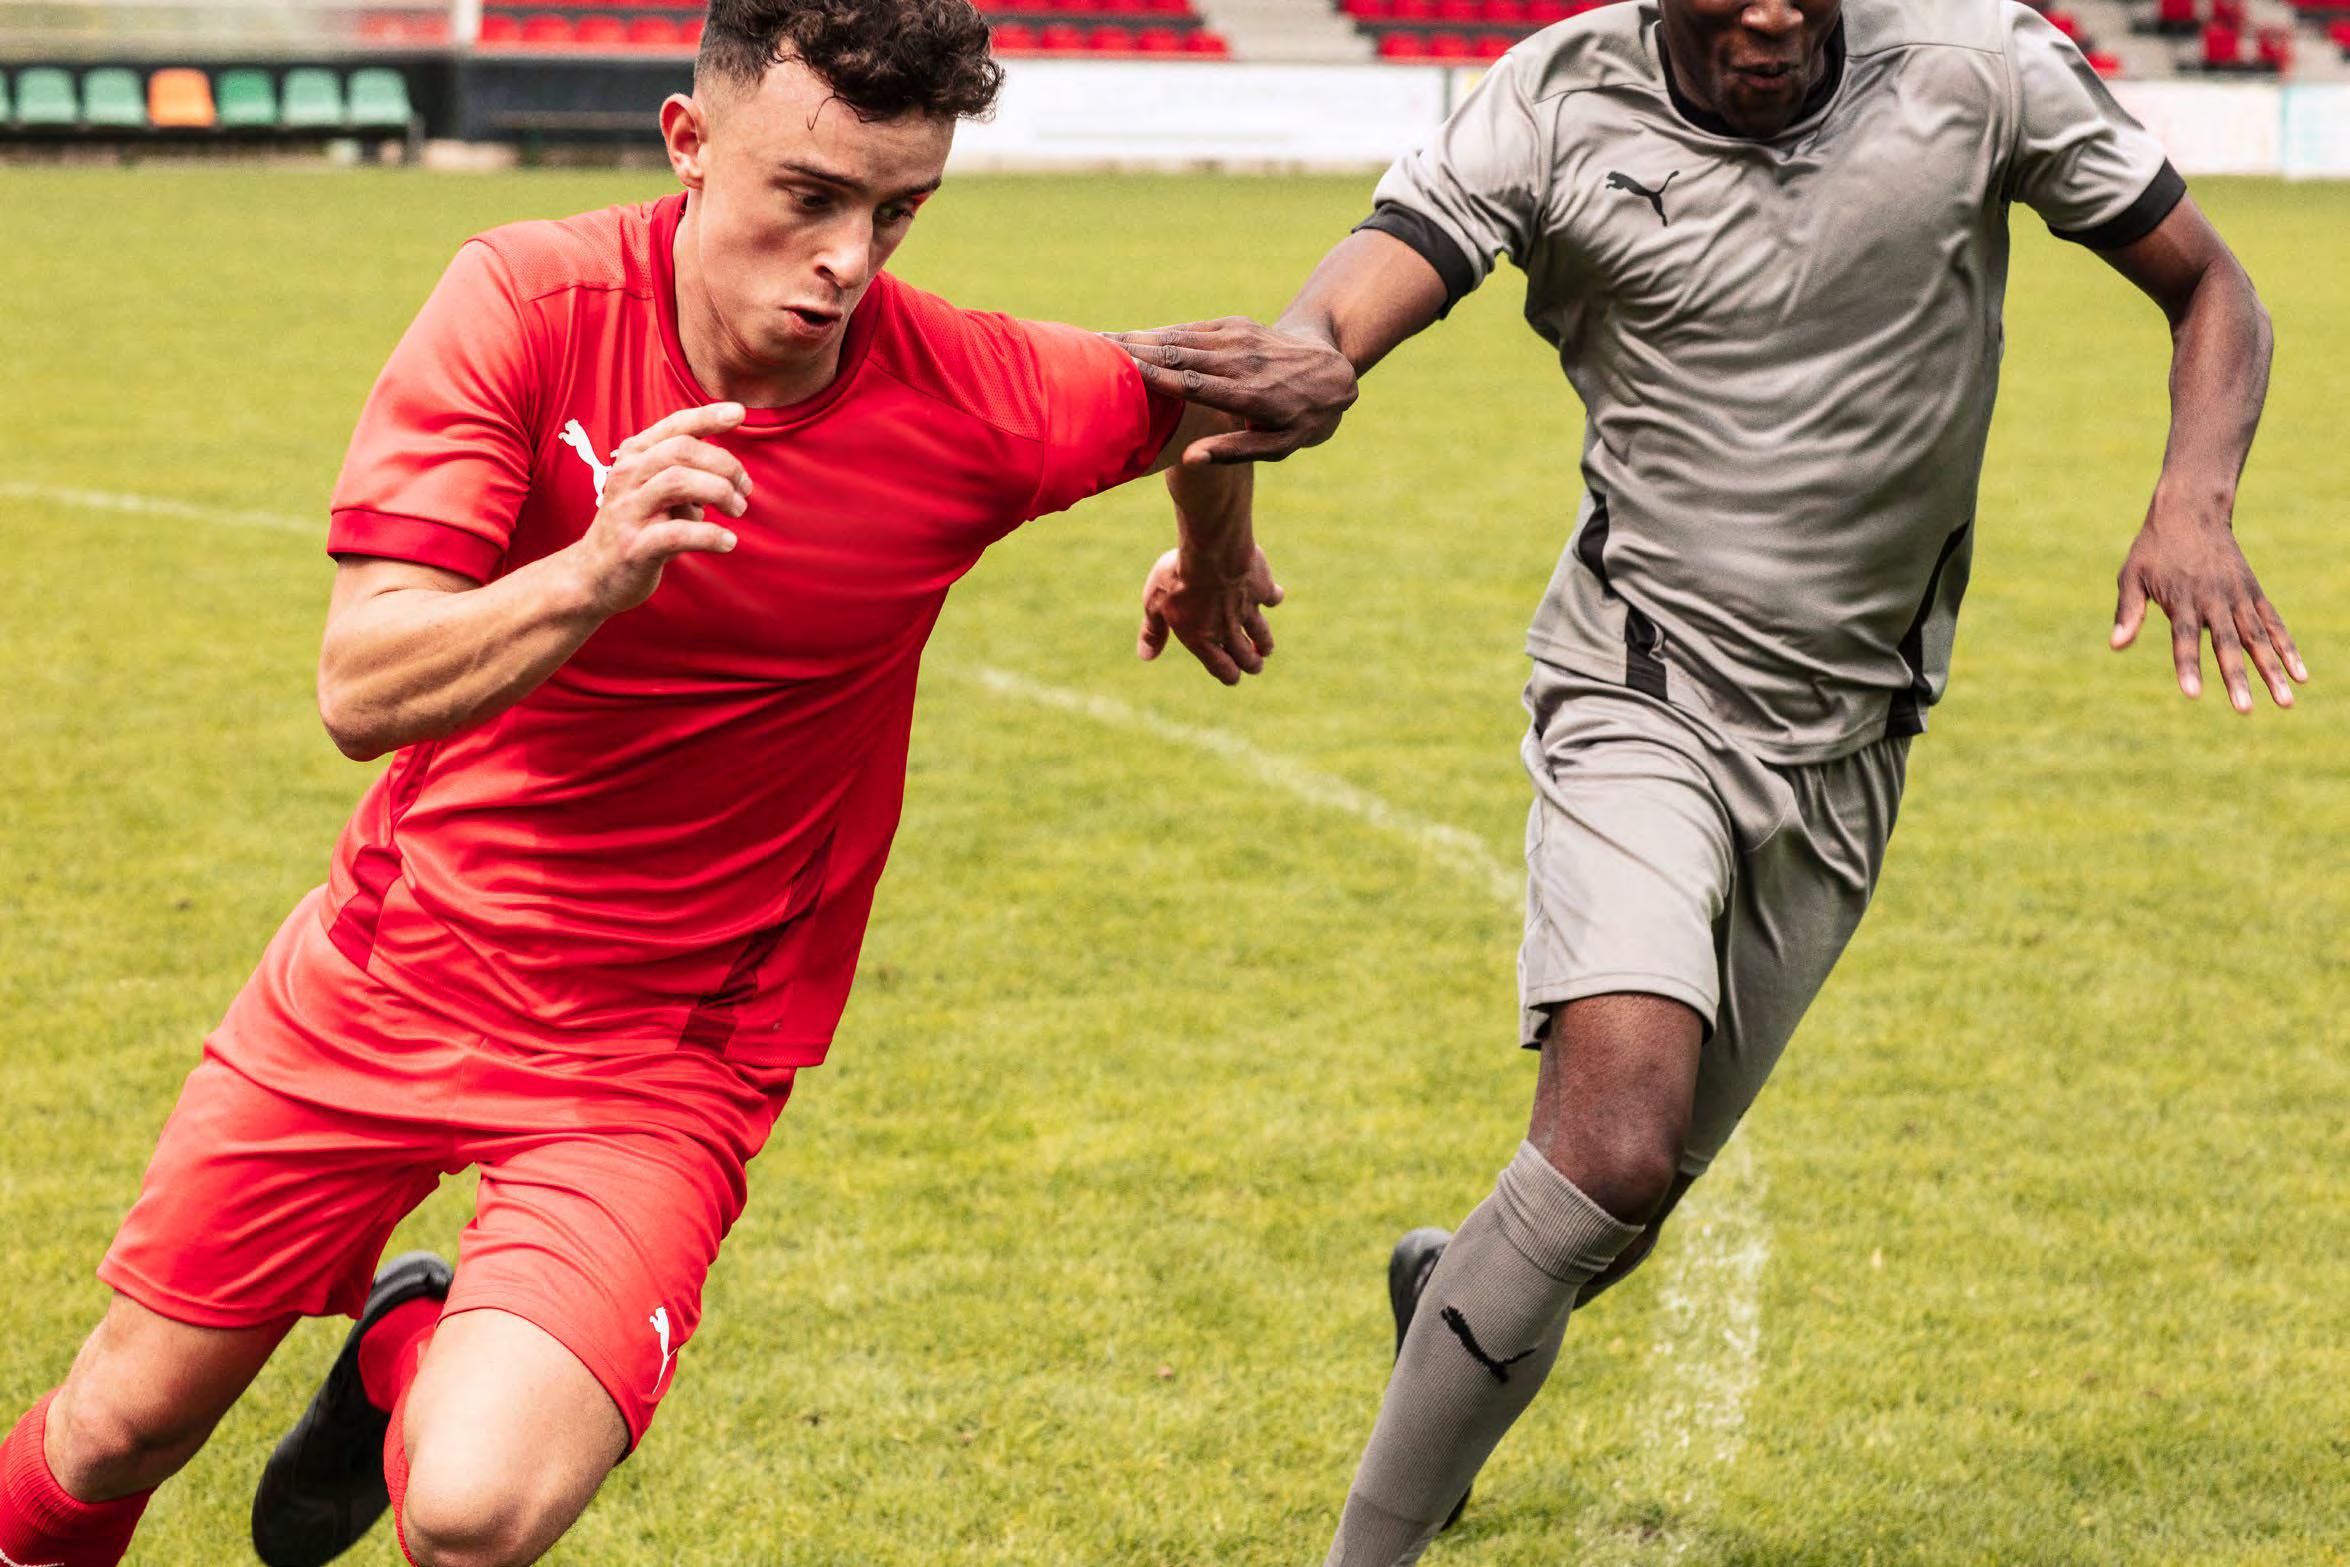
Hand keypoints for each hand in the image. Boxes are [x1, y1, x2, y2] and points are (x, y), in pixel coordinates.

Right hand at [568, 403, 752, 616]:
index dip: (708, 416)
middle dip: (724, 465)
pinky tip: (727, 541)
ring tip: (738, 510)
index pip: (674, 427)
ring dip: (720, 493)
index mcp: (634, 457)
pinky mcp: (636, 546)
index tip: (738, 412)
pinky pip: (679, 533)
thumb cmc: (636, 526)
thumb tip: (732, 473)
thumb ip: (685, 474)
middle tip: (745, 489)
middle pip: (682, 451)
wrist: (593, 575)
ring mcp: (629, 511)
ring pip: (679, 483)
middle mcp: (627, 477)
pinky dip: (711, 535)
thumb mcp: (654, 490)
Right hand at [1105, 318, 1357, 464]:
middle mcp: (1243, 362)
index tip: (1119, 373)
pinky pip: (1191, 329)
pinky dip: (1160, 332)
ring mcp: (1239, 338)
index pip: (1193, 384)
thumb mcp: (1280, 446)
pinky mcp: (1235, 325)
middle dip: (1135, 352)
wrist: (1332, 369)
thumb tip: (1190, 461)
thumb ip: (1235, 452)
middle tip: (1090, 353)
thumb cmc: (1302, 418)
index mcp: (1252, 396)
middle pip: (1179, 355)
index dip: (1155, 377)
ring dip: (1140, 338)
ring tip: (1099, 341)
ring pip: (1180, 337)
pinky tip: (1132, 336)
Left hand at [1137, 545, 1284, 684]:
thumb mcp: (1154, 604)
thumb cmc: (1177, 579)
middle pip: (1245, 655)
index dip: (1229, 675)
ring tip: (1267, 648)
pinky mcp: (1262, 588)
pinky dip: (1274, 597)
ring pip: (1261, 632)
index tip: (1235, 678)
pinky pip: (1272, 597)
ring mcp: (1247, 609)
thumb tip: (1146, 657)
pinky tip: (1273, 595)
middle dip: (1252, 664)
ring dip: (1264, 642)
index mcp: (1202, 638)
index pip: (1221, 667)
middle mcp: (1227, 628)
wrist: (1211, 553)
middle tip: (1256, 665)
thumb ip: (1152, 632)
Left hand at [2111, 505, 2305, 713]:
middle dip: (2237, 678)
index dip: (2188, 665)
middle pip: (2228, 645)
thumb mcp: (2132, 575)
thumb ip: (2129, 611)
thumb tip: (2116, 646)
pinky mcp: (2254, 593)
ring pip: (2258, 639)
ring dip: (2272, 671)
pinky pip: (2274, 624)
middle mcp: (2214, 600)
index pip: (2184, 638)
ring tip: (2285, 703)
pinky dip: (2287, 648)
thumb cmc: (2154, 549)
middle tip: (2245, 710)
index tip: (2192, 694)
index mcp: (2182, 599)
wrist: (2192, 511)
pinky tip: (2300, 675)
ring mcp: (2238, 597)